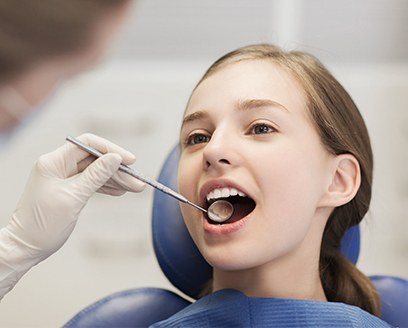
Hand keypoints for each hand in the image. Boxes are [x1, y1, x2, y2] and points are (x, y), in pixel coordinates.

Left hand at [0, 133, 144, 297]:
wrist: (25, 247)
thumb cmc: (43, 224)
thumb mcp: (73, 198)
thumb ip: (96, 175)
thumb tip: (115, 158)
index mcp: (53, 162)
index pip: (87, 144)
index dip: (111, 149)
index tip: (130, 160)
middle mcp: (58, 166)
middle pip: (95, 159)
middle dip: (117, 170)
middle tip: (137, 181)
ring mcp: (63, 177)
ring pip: (96, 172)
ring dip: (115, 179)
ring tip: (135, 188)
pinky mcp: (68, 189)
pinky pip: (91, 182)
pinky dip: (106, 186)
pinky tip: (120, 191)